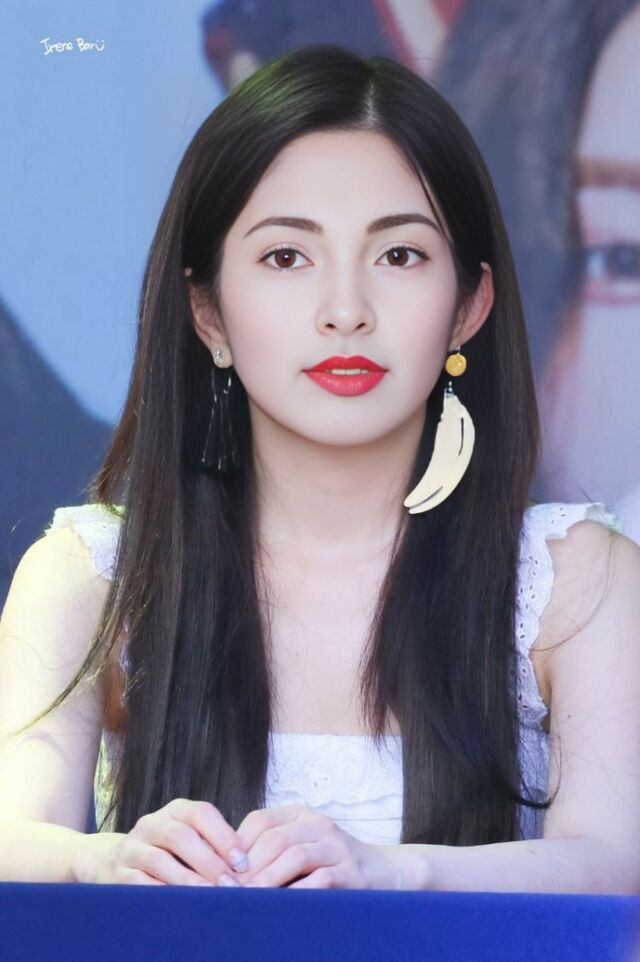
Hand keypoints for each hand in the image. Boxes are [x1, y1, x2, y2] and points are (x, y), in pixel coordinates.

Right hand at [73, 798, 249, 885]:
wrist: (111, 860)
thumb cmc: (166, 851)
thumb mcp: (188, 837)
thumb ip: (211, 844)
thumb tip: (245, 866)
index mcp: (175, 810)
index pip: (201, 813)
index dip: (224, 836)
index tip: (242, 862)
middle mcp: (152, 823)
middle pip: (181, 836)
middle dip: (209, 862)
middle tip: (231, 886)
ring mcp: (132, 846)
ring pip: (160, 860)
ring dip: (188, 880)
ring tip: (209, 897)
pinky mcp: (118, 872)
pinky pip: (140, 883)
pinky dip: (162, 893)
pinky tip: (180, 905)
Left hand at [235, 803, 418, 889]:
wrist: (383, 873)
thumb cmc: (331, 864)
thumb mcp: (301, 847)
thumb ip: (271, 851)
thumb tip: (227, 872)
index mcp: (300, 816)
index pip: (260, 820)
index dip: (236, 844)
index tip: (221, 872)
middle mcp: (318, 825)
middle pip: (274, 839)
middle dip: (248, 867)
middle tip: (228, 892)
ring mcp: (336, 847)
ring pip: (294, 856)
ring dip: (267, 881)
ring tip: (248, 901)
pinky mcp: (351, 872)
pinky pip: (319, 880)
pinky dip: (296, 894)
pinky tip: (281, 908)